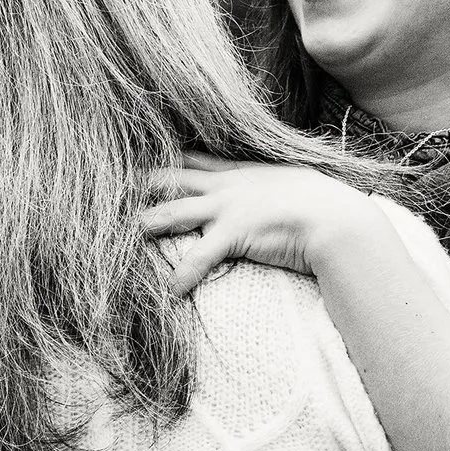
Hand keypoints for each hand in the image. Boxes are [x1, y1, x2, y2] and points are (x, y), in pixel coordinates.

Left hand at [140, 153, 378, 293]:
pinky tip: (169, 292)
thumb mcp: (293, 183)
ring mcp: (228, 207)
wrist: (337, 220)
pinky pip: (197, 256)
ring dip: (147, 223)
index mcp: (241, 171)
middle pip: (171, 178)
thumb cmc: (324, 205)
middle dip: (142, 185)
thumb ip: (272, 185)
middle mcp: (228, 185)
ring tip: (123, 235)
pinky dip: (182, 275)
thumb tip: (272, 191)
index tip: (139, 165)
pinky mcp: (233, 233)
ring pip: (173, 211)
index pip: (192, 158)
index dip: (164, 160)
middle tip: (111, 194)